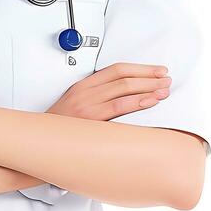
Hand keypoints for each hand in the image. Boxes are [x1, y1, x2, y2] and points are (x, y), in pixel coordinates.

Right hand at [47, 63, 171, 119]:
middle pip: (123, 77)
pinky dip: (138, 102)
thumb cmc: (62, 127)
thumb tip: (126, 93)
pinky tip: (151, 101)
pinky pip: (119, 107)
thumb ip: (97, 96)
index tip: (156, 71)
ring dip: (148, 88)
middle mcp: (86, 92)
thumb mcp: (76, 104)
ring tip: (164, 90)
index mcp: (83, 85)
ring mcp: (88, 105)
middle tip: (166, 79)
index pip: (116, 69)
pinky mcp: (91, 119)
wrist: (43, 142)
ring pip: (124, 89)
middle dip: (149, 76)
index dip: (139, 68)